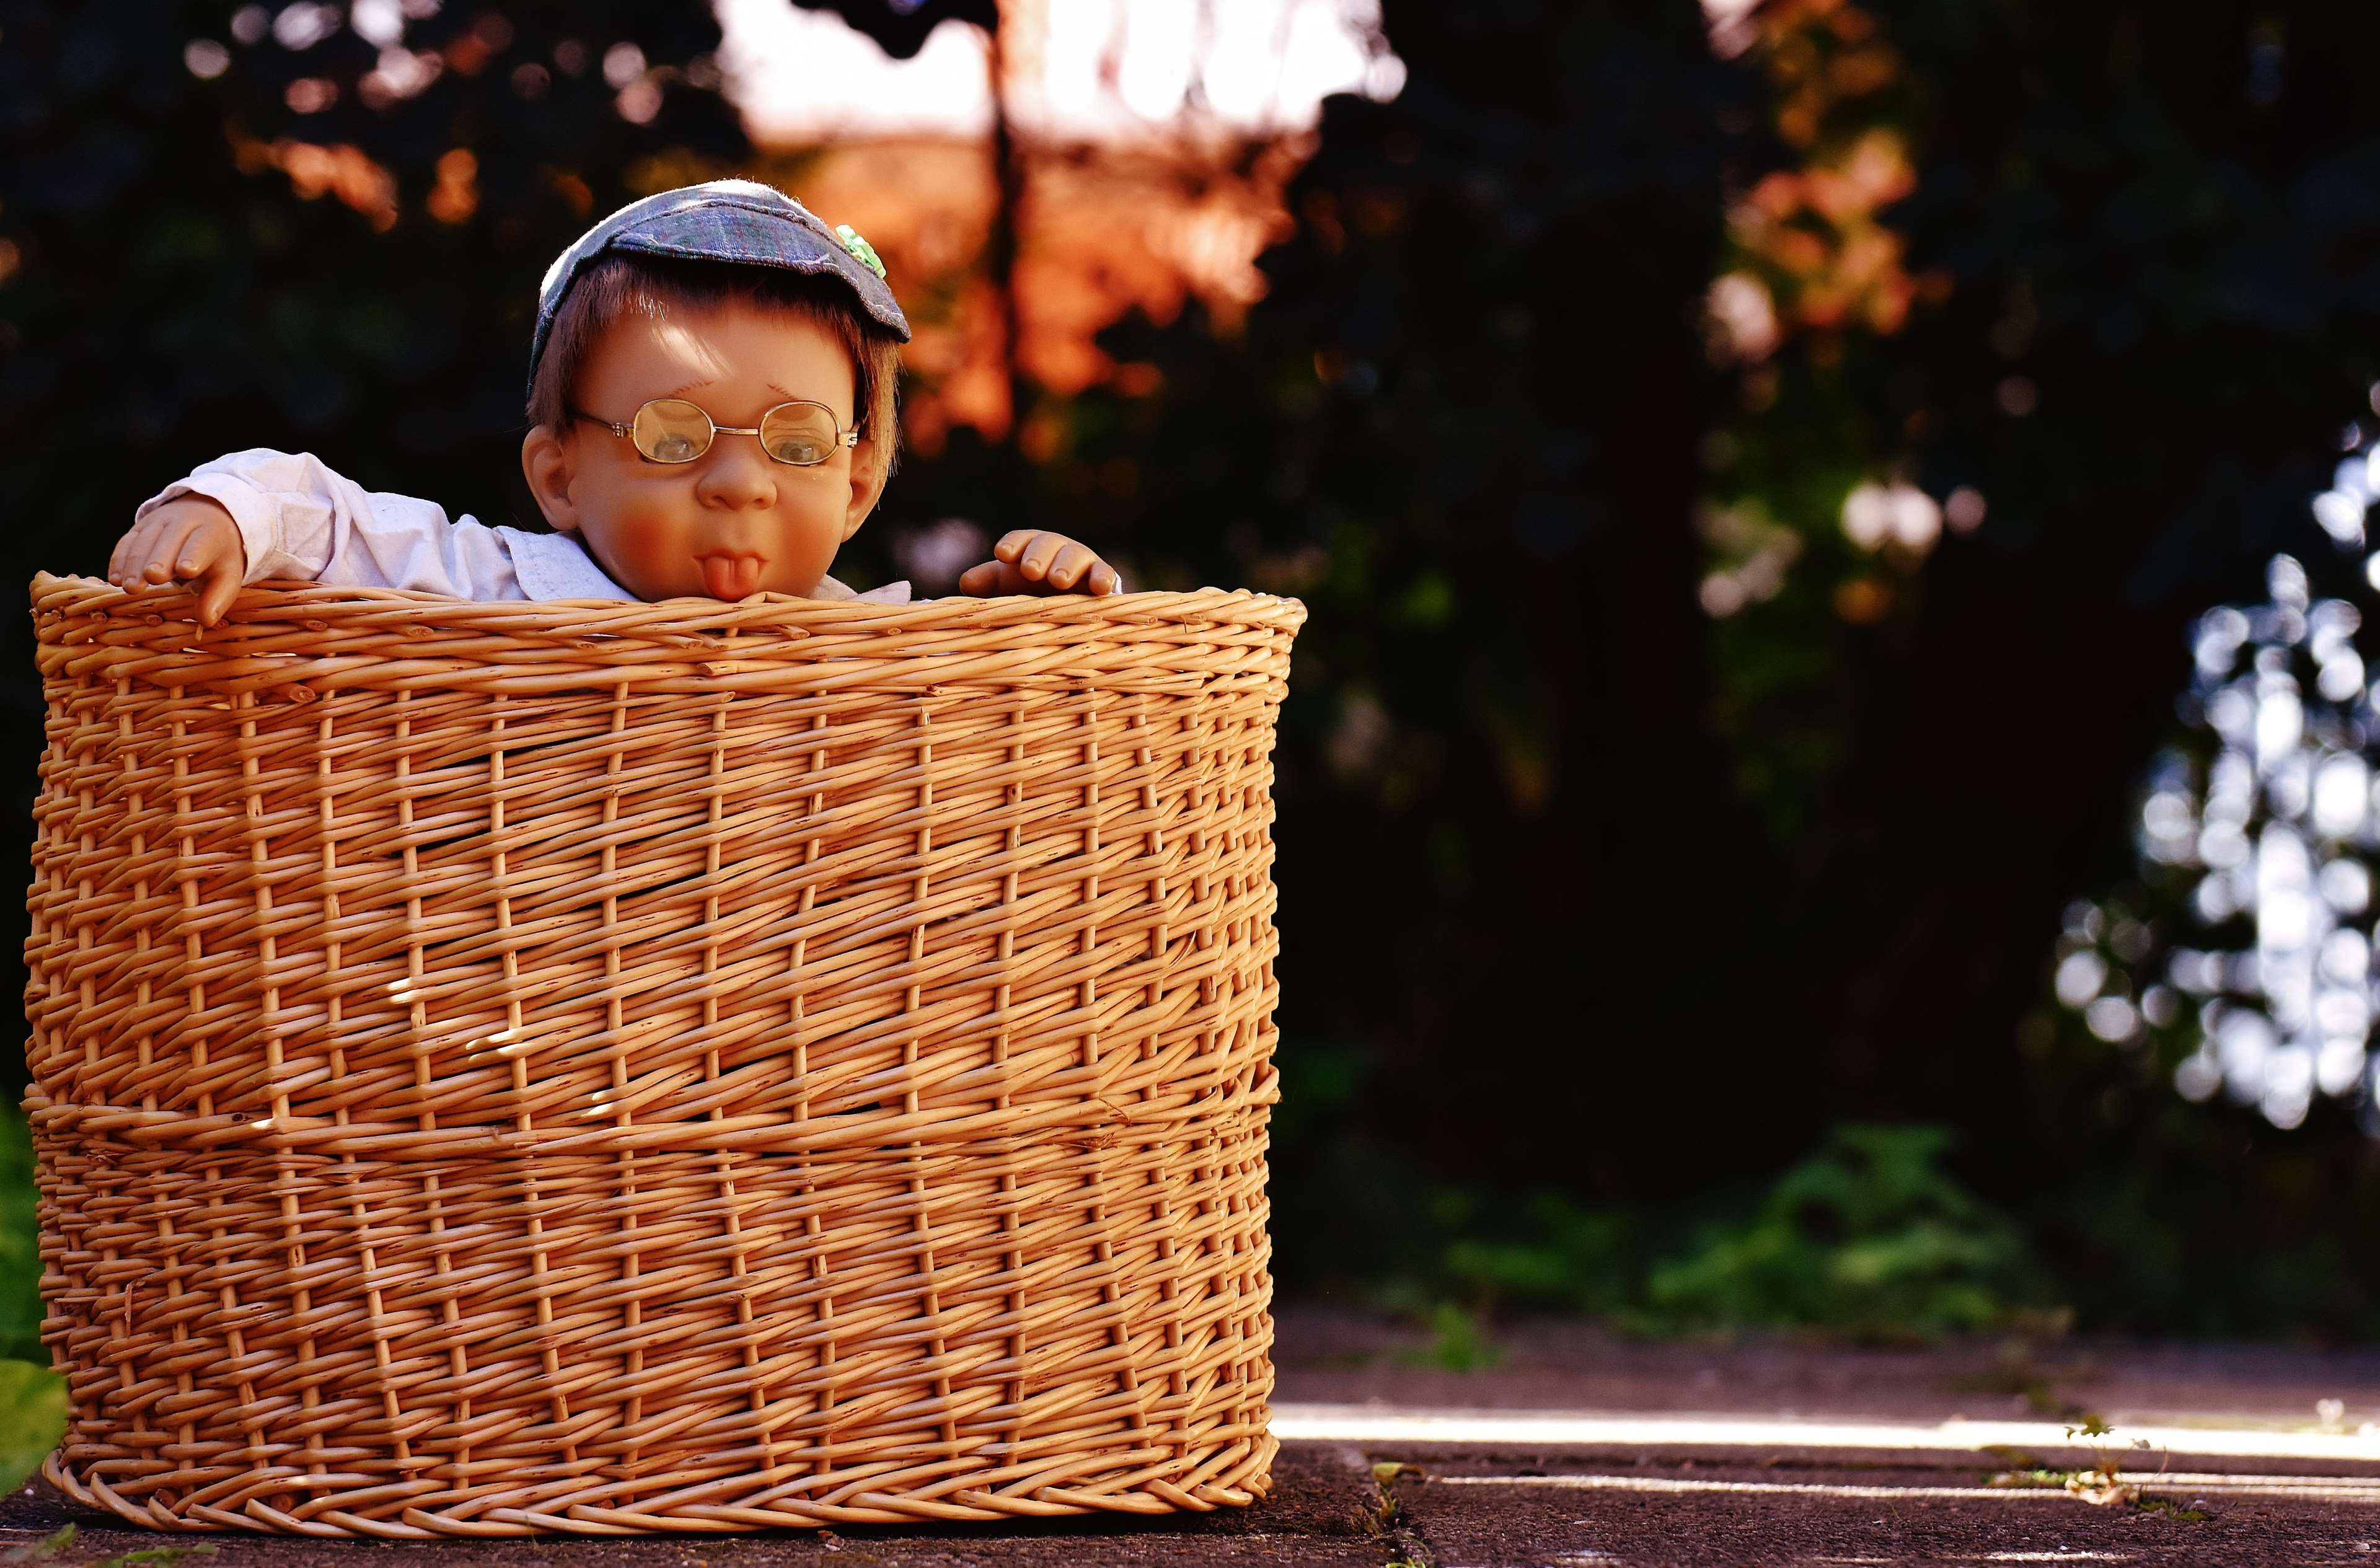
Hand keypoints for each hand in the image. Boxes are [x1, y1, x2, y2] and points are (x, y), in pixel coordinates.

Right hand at [107, 497, 245, 625]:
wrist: (204, 519)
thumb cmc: (216, 556)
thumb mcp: (227, 574)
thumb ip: (219, 596)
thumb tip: (207, 621)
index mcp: (211, 533)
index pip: (202, 543)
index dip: (193, 556)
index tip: (186, 571)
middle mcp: (183, 521)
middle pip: (168, 540)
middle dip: (159, 559)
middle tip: (152, 578)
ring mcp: (158, 521)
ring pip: (144, 541)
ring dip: (135, 564)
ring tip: (130, 587)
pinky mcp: (138, 527)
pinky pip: (126, 542)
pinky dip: (120, 560)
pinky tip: (115, 580)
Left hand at [956, 529, 1124, 596]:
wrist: (1071, 614)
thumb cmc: (1033, 596)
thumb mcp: (1008, 590)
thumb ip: (988, 584)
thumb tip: (966, 582)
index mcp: (1031, 549)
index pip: (1021, 539)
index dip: (1013, 544)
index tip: (1002, 555)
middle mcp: (1057, 551)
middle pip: (1049, 543)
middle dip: (1039, 555)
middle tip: (1030, 570)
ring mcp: (1083, 563)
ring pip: (1077, 555)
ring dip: (1068, 565)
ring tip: (1058, 580)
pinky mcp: (1105, 580)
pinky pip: (1107, 575)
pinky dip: (1104, 578)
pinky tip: (1100, 588)